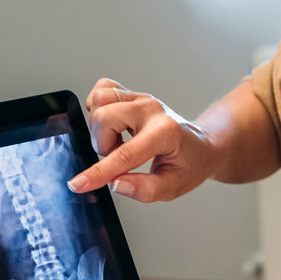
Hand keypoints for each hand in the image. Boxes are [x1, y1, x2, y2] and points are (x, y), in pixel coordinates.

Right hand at [69, 78, 214, 201]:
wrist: (202, 145)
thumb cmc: (190, 164)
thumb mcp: (174, 187)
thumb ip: (145, 189)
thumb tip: (115, 184)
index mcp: (165, 133)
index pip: (124, 154)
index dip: (98, 172)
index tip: (78, 184)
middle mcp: (152, 109)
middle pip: (104, 117)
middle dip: (102, 144)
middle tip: (118, 157)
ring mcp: (142, 98)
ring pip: (100, 99)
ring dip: (99, 127)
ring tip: (116, 142)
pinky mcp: (133, 94)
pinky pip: (103, 89)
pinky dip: (99, 108)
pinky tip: (112, 125)